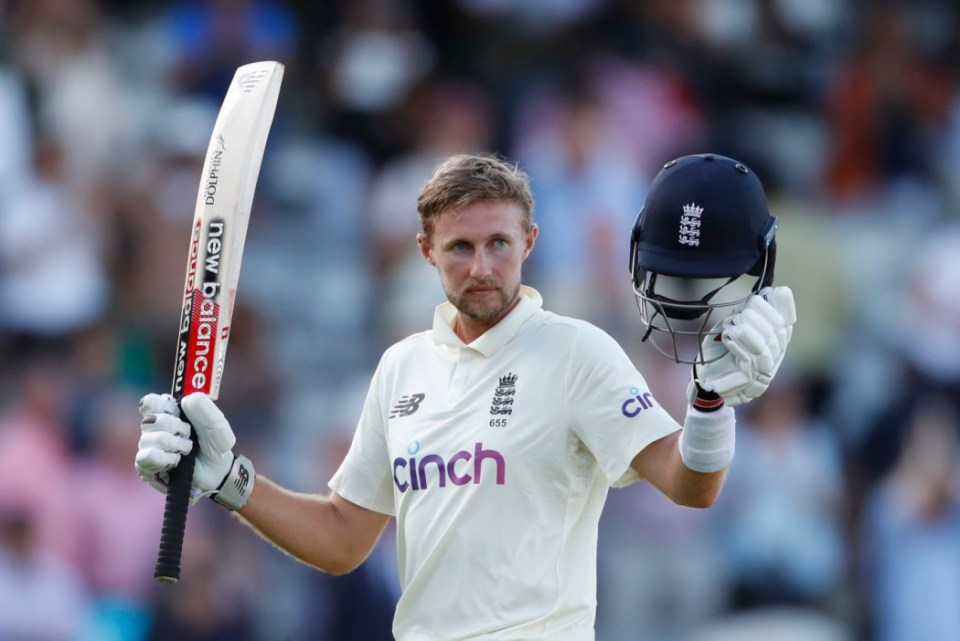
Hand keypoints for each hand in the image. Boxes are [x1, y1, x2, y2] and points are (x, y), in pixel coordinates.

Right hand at [136, 392, 254, 509]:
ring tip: (186, 452)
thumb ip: (205, 410)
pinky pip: (145, 457)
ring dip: (173, 445)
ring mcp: (149, 448)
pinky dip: (163, 459)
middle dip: (174, 427)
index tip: (176, 412)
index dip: (159, 405)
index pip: (150, 402)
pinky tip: (175, 462)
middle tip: (189, 435)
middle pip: (151, 419)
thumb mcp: (217, 426)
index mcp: (169, 413)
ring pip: (148, 439)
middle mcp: (155, 429)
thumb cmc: (215, 446)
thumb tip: (187, 400)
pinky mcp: (146, 467)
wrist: (218, 473)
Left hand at [693, 286, 796, 405]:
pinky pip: (749, 362)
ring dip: (748, 333)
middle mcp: (774, 357)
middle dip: (757, 318)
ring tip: (733, 327)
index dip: (782, 306)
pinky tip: (728, 338)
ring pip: (765, 348)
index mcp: (774, 341)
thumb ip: (752, 311)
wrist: (704, 377)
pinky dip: (739, 347)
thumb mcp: (734, 325)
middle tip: (738, 314)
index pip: (787, 322)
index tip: (765, 293)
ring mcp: (763, 373)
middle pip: (778, 333)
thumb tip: (777, 290)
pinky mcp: (749, 385)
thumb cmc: (719, 350)